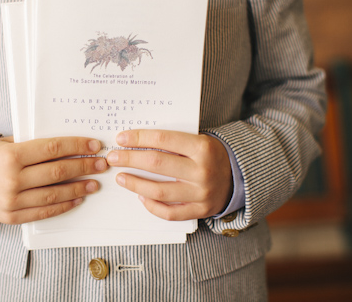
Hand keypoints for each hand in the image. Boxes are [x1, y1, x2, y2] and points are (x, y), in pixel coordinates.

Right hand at [0, 136, 107, 223]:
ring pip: (54, 194)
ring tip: (95, 183)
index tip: (94, 146)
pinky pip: (44, 212)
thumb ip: (34, 145)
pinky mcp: (13, 217)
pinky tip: (78, 199)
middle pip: (57, 172)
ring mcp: (12, 201)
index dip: (76, 147)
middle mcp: (12, 179)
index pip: (52, 149)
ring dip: (79, 188)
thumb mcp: (8, 143)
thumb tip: (70, 145)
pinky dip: (64, 206)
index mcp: (11, 156)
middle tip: (101, 164)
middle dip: (84, 167)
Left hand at [106, 130, 231, 220]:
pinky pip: (169, 212)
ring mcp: (201, 193)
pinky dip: (151, 205)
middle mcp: (202, 171)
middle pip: (156, 163)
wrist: (238, 176)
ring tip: (121, 177)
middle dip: (129, 159)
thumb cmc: (210, 154)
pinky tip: (140, 196)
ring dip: (134, 183)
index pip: (162, 139)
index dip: (138, 138)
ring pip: (158, 190)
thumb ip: (172, 141)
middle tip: (113, 158)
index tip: (121, 138)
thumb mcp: (198, 139)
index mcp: (202, 147)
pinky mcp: (199, 210)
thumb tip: (135, 140)